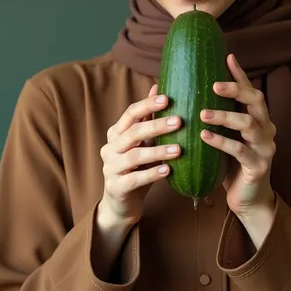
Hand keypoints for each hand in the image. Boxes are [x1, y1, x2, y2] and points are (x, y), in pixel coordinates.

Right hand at [99, 85, 180, 224]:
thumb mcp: (142, 143)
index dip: (147, 105)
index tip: (167, 98)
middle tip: (179, 121)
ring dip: (157, 151)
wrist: (121, 204)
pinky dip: (152, 174)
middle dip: (156, 126)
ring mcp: (111, 168)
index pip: (130, 114)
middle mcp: (110, 148)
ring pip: (134, 156)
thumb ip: (148, 117)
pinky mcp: (116, 188)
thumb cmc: (136, 168)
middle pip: (133, 132)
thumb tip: (158, 86)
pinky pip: (135, 179)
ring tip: (179, 149)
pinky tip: (168, 170)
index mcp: (116, 133)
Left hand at [200, 54, 276, 217]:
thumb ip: (216, 119)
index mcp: (259, 119)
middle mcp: (266, 129)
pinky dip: (221, 142)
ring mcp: (265, 148)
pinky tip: (204, 136)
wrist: (247, 200)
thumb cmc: (231, 166)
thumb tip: (189, 95)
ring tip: (202, 114)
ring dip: (225, 116)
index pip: (251, 91)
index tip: (227, 56)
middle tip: (213, 85)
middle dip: (236, 89)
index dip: (240, 74)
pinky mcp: (258, 166)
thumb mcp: (224, 138)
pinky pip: (240, 151)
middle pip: (257, 100)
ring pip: (249, 124)